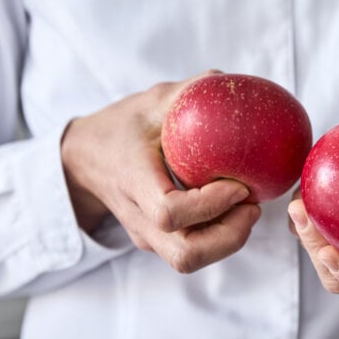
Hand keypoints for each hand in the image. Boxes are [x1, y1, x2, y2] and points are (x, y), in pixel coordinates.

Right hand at [60, 71, 260, 272]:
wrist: (86, 158)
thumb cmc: (121, 127)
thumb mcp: (150, 102)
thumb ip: (188, 91)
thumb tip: (228, 79)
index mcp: (133, 182)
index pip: (169, 213)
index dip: (209, 205)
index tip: (238, 185)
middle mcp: (139, 219)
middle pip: (185, 255)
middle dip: (229, 236)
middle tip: (253, 205)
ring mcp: (147, 235)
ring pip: (191, 259)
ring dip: (228, 239)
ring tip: (248, 206)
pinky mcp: (158, 240)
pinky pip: (192, 250)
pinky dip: (219, 236)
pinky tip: (234, 208)